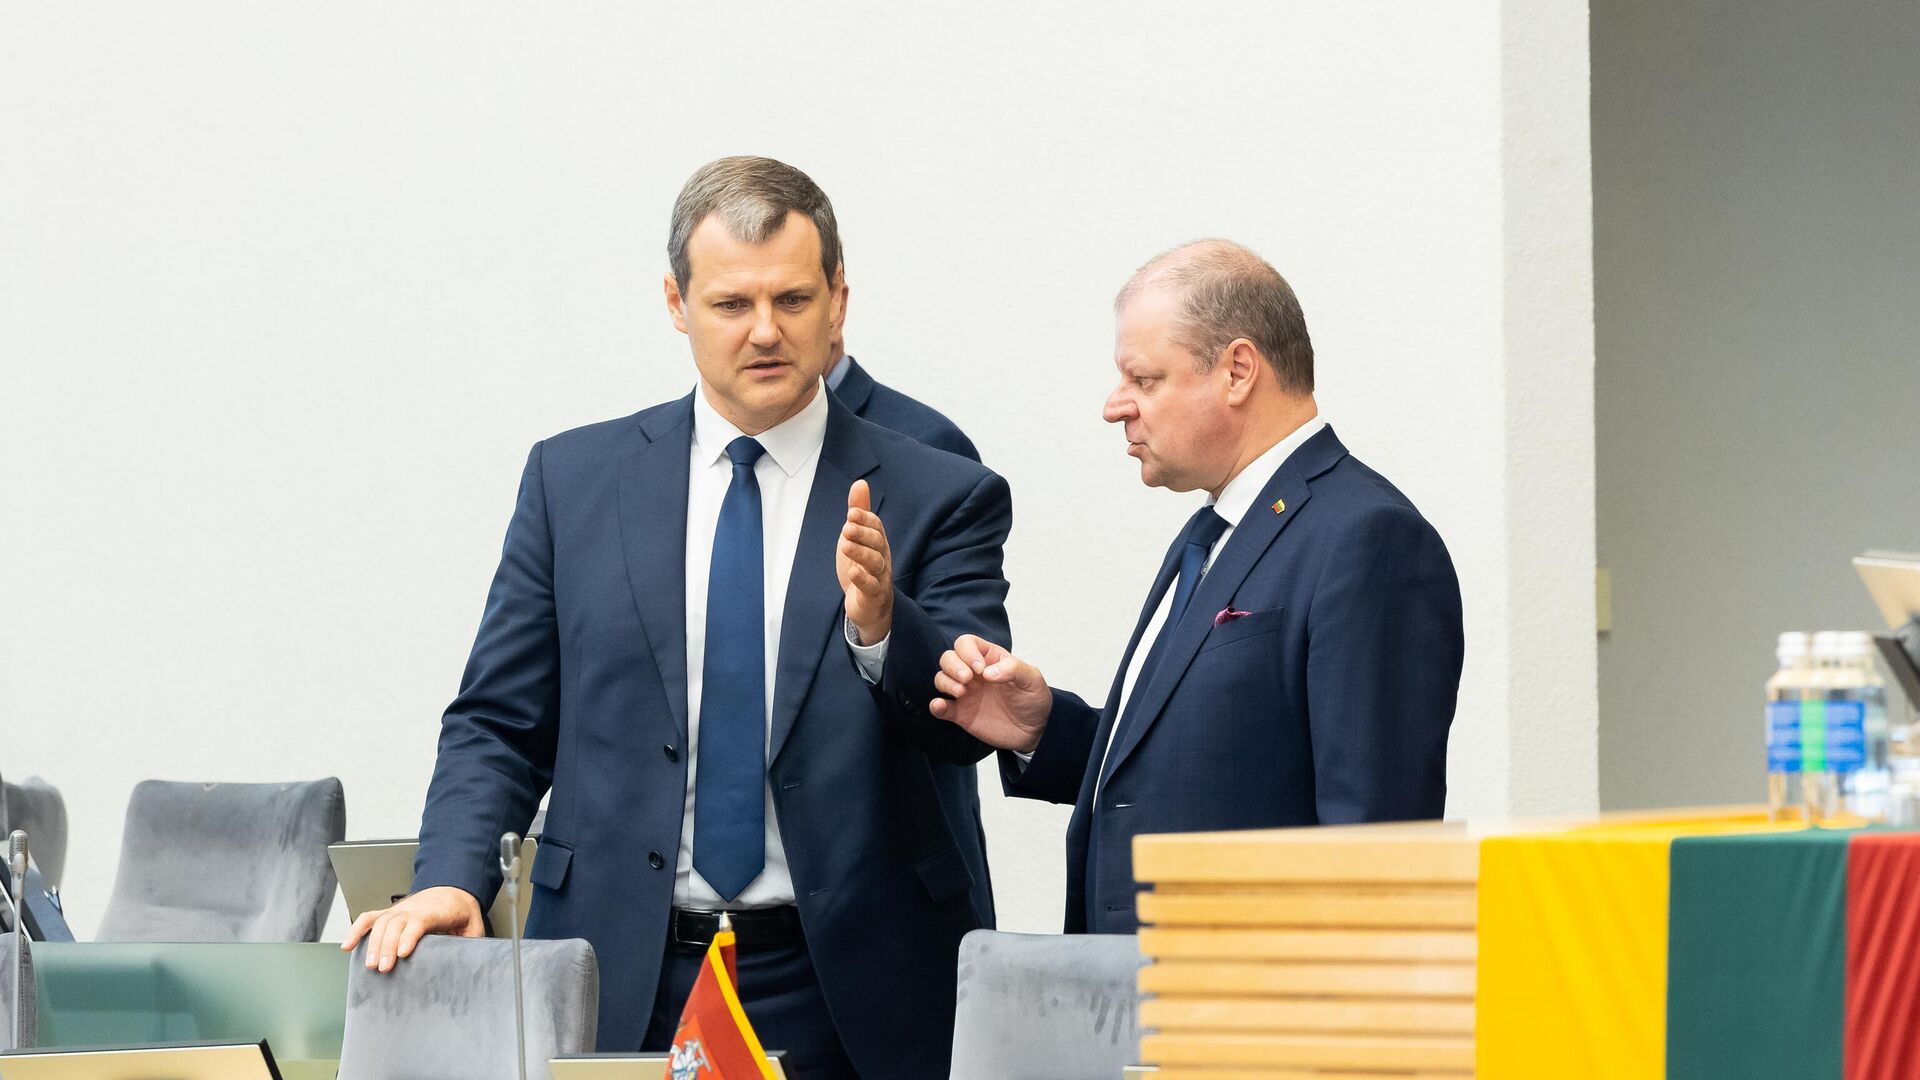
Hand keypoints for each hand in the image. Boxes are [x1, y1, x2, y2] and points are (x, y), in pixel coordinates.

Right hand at [340, 885, 485, 971]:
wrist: (453, 889)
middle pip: (396, 924)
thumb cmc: (461, 911)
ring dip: (373, 943)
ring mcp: (399, 910)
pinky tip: (347, 945)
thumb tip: (470, 962)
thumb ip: (470, 942)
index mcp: (436, 910)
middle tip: (383, 968)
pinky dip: (356, 930)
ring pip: (381, 923)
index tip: (403, 952)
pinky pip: (369, 919)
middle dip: (387, 946)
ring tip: (369, 965)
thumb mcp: (473, 925)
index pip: (420, 921)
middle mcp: (414, 908)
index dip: (410, 936)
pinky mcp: (389, 914)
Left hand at [837, 479, 892, 644]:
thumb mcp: (856, 538)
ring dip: (861, 552)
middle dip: (863, 534)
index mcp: (877, 542)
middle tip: (846, 527)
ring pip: (874, 563)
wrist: (868, 606)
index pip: (876, 527)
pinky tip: (852, 572)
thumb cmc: (862, 568)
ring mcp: (879, 576)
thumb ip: (859, 512)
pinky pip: (870, 586)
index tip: (851, 512)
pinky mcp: (872, 594)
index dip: (865, 519)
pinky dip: (862, 578)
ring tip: (845, 544)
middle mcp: (881, 557)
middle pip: (877, 542)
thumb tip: (860, 483)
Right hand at [929, 634, 1051, 752]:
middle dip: (953, 665)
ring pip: (941, 678)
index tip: (980, 668)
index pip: (966, 643)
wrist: (1034, 731)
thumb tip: (987, 673)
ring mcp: (966, 693)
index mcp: (989, 659)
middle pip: (948, 658)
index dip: (967, 652)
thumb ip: (1014, 669)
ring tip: (962, 693)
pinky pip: (941, 707)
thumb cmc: (1033, 699)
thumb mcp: (1033, 679)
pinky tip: (940, 706)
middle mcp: (973, 673)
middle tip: (968, 679)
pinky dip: (936, 705)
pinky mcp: (961, 714)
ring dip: (946, 682)